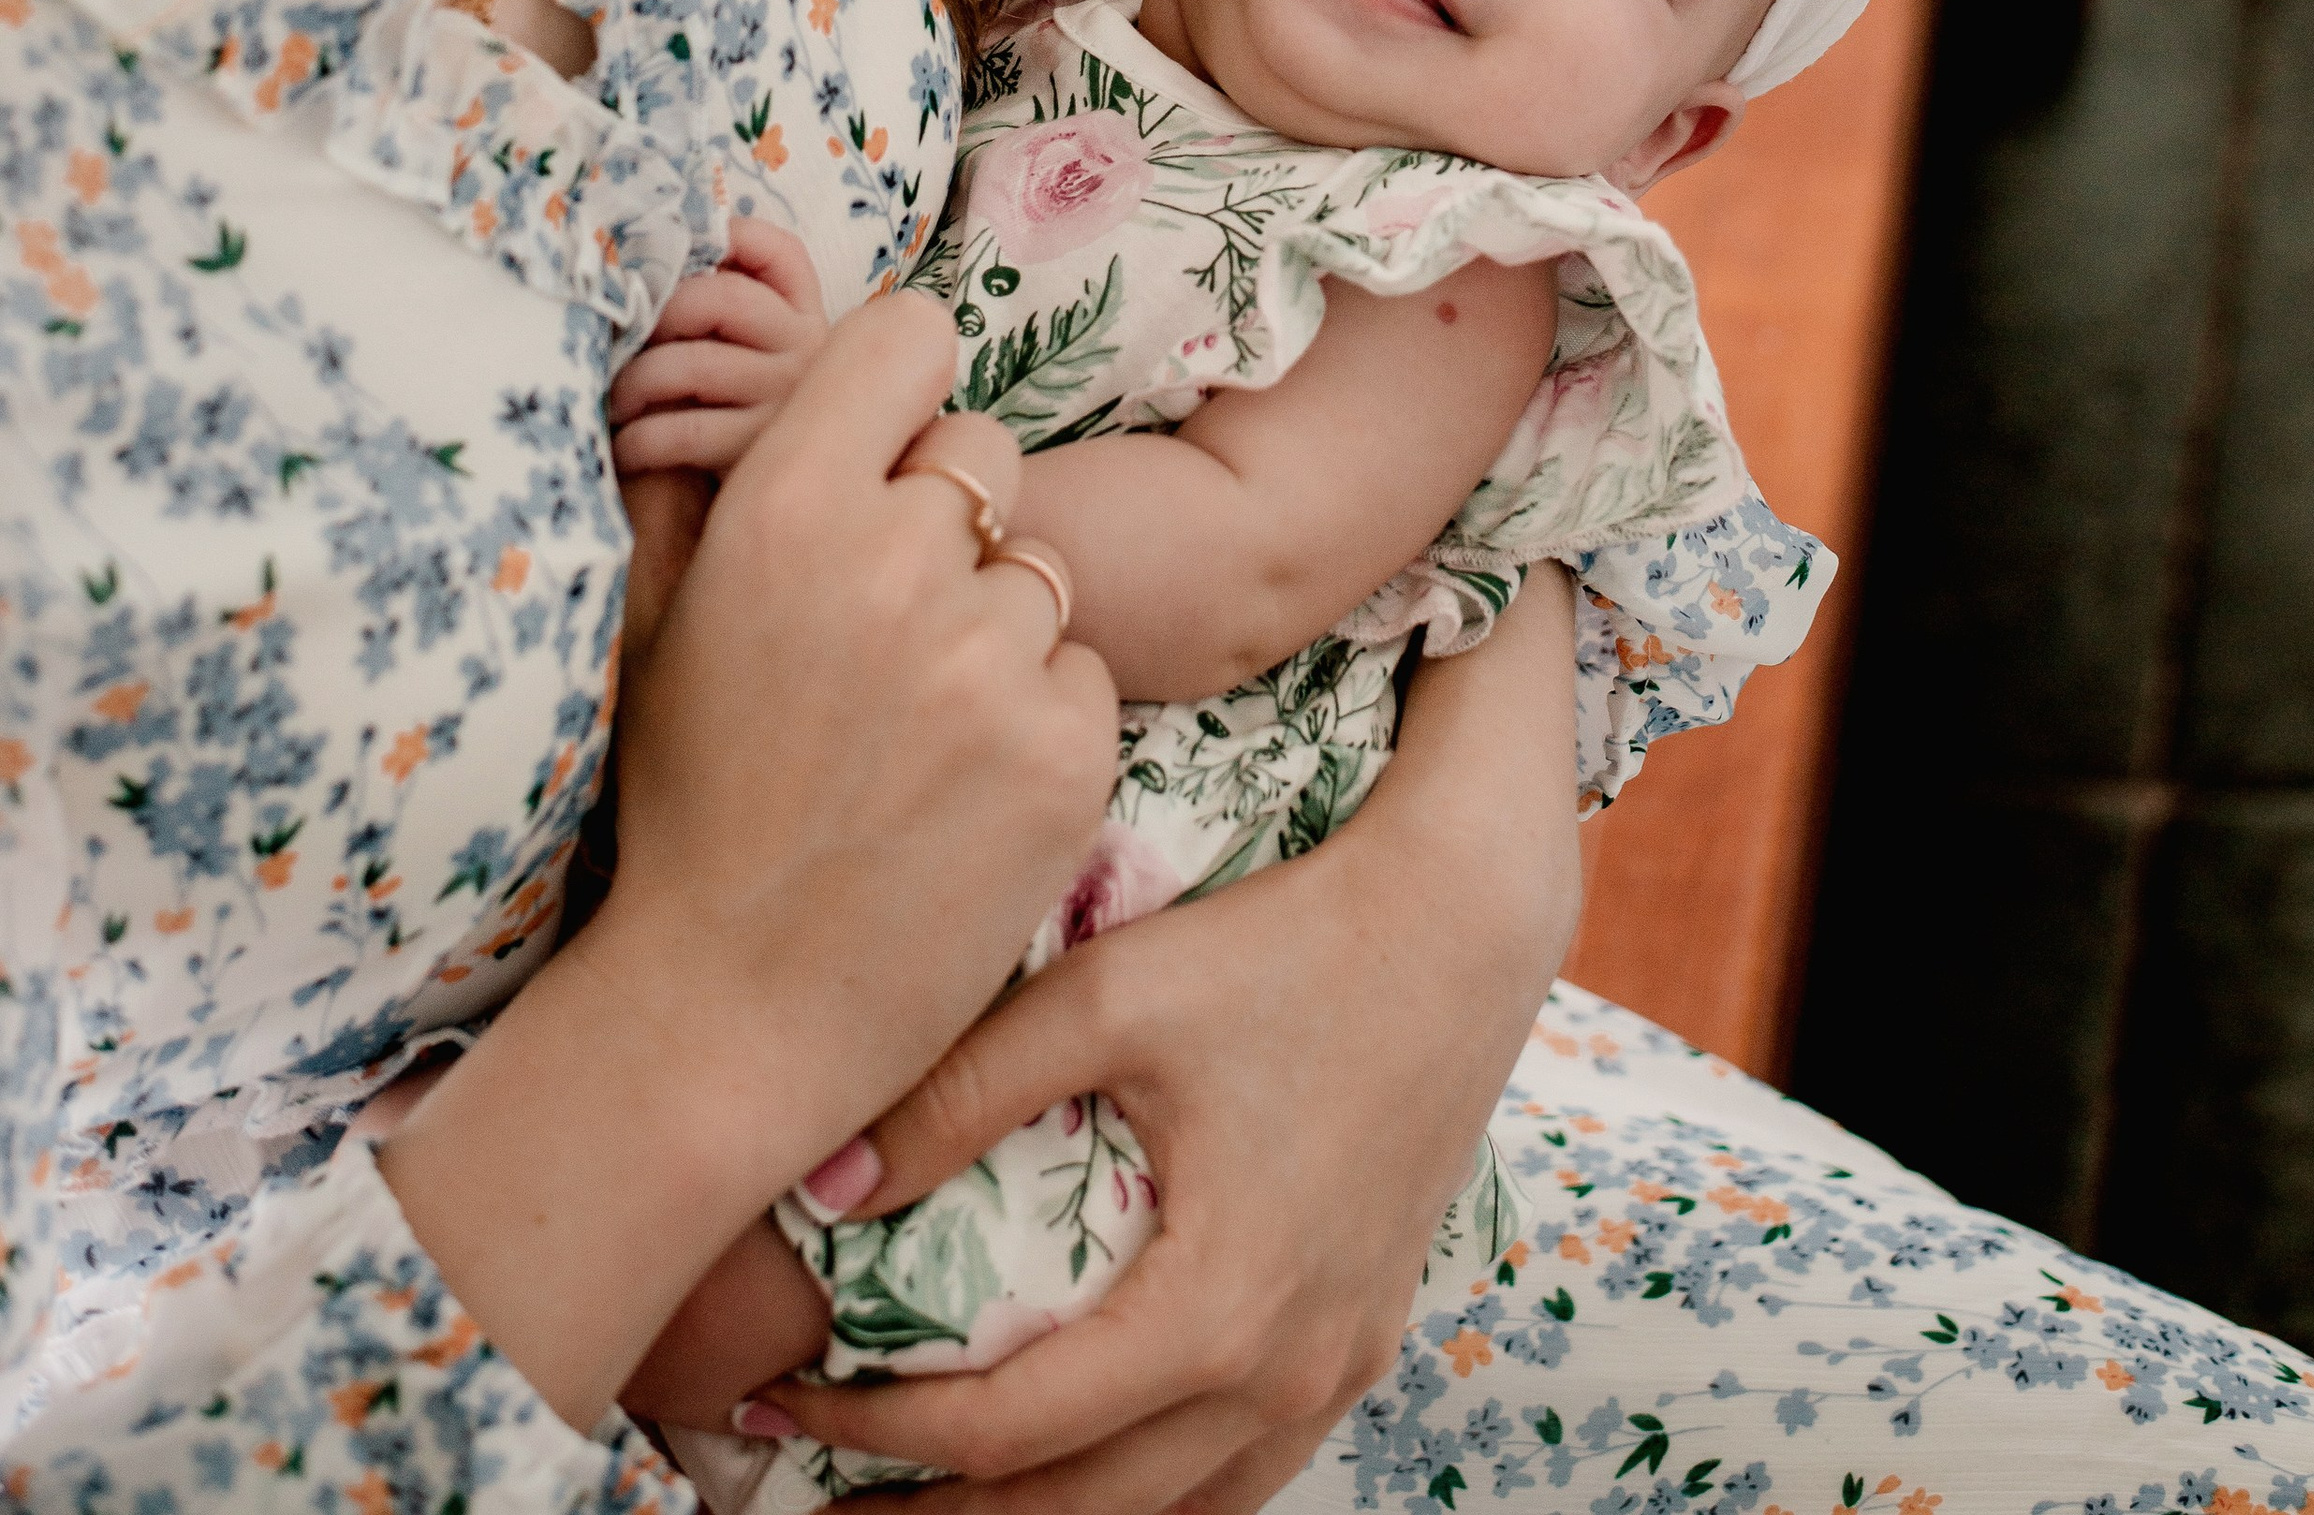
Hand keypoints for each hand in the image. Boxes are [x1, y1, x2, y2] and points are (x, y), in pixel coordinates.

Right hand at [381, 292, 1117, 1431]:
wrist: (729, 1012)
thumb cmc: (689, 803)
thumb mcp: (666, 615)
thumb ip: (716, 467)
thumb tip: (740, 322)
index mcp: (785, 509)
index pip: (910, 336)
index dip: (903, 387)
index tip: (889, 444)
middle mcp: (894, 563)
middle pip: (983, 457)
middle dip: (949, 527)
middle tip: (884, 639)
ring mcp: (990, 658)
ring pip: (1039, 572)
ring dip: (997, 631)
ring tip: (914, 734)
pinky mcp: (1069, 749)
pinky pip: (1080, 674)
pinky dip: (1039, 724)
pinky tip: (964, 794)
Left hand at [611, 211, 827, 476]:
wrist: (783, 509)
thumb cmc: (746, 420)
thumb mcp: (756, 357)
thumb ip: (727, 311)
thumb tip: (645, 261)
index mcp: (807, 316)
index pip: (781, 252)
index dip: (728, 237)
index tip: (671, 247)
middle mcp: (807, 349)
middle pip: (720, 299)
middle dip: (654, 315)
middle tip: (615, 340)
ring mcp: (785, 400)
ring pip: (692, 365)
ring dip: (633, 382)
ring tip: (611, 401)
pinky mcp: (758, 453)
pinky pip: (683, 433)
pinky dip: (639, 440)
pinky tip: (623, 450)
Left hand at [751, 565, 1584, 1514]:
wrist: (1461, 925)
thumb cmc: (1284, 943)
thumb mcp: (1110, 995)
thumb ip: (963, 1091)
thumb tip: (830, 1188)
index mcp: (1213, 1310)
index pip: (1006, 1431)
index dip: (879, 1427)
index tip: (785, 1392)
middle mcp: (1281, 1374)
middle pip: (1076, 1513)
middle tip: (819, 1485)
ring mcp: (1334, 1371)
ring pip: (1165, 1513)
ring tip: (924, 1495)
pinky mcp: (1362, 1341)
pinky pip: (1241, 1474)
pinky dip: (1146, 1492)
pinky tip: (1078, 1462)